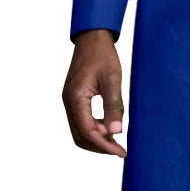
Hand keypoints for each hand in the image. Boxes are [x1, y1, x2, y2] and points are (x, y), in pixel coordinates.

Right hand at [63, 29, 127, 156]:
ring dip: (97, 139)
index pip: (88, 131)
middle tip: (119, 150)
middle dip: (99, 147)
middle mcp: (69, 101)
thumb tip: (116, 131)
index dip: (104, 145)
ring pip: (79, 131)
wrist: (92, 38)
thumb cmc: (102, 54)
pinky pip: (81, 121)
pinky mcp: (74, 99)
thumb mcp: (112, 79)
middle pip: (80, 136)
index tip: (120, 152)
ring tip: (116, 141)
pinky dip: (94, 129)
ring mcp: (69, 101)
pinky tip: (109, 127)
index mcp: (76, 97)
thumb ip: (113, 105)